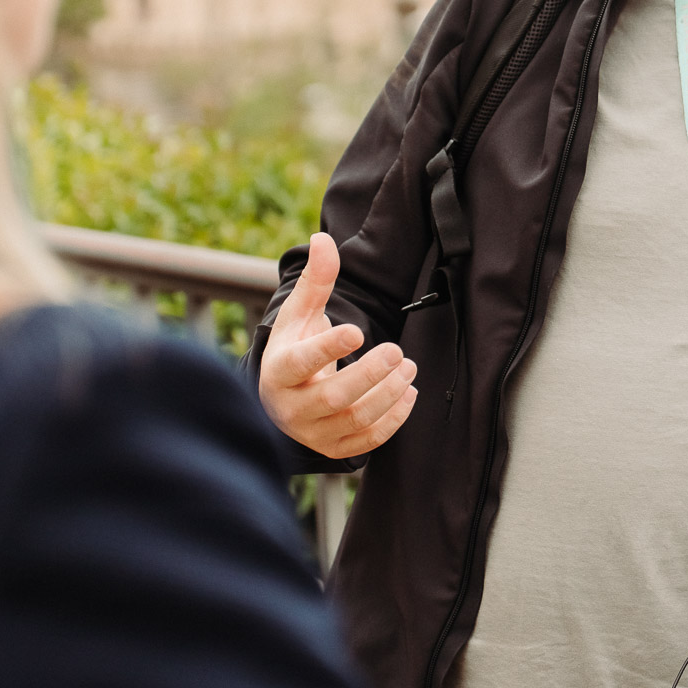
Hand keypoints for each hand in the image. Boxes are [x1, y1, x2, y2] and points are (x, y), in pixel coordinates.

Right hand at [259, 233, 417, 458]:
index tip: (358, 330)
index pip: (301, 363)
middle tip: (397, 350)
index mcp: (279, 371)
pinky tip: (408, 392)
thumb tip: (322, 239)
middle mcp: (292, 407)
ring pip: (356, 420)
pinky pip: (367, 441)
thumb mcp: (299, 315)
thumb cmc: (293, 349)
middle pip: (334, 397)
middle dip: (371, 374)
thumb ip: (315, 280)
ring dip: (389, 393)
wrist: (281, 400)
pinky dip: (393, 419)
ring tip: (408, 365)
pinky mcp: (334, 448)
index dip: (329, 348)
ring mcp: (313, 432)